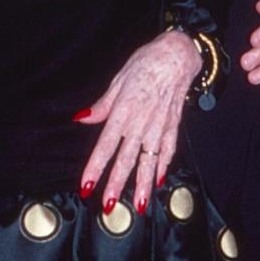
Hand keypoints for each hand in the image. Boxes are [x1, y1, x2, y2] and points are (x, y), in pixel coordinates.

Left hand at [77, 29, 199, 213]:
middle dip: (117, 185)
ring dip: (143, 185)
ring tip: (139, 205)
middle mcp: (141, 122)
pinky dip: (163, 166)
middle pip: (126, 159)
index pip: (106, 145)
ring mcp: (159, 126)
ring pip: (149, 160)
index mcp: (124, 111)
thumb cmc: (146, 63)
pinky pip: (168, 150)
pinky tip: (159, 181)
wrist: (177, 55)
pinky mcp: (173, 126)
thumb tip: (81, 118)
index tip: (87, 186)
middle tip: (109, 205)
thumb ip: (101, 105)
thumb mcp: (118, 80)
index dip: (95, 167)